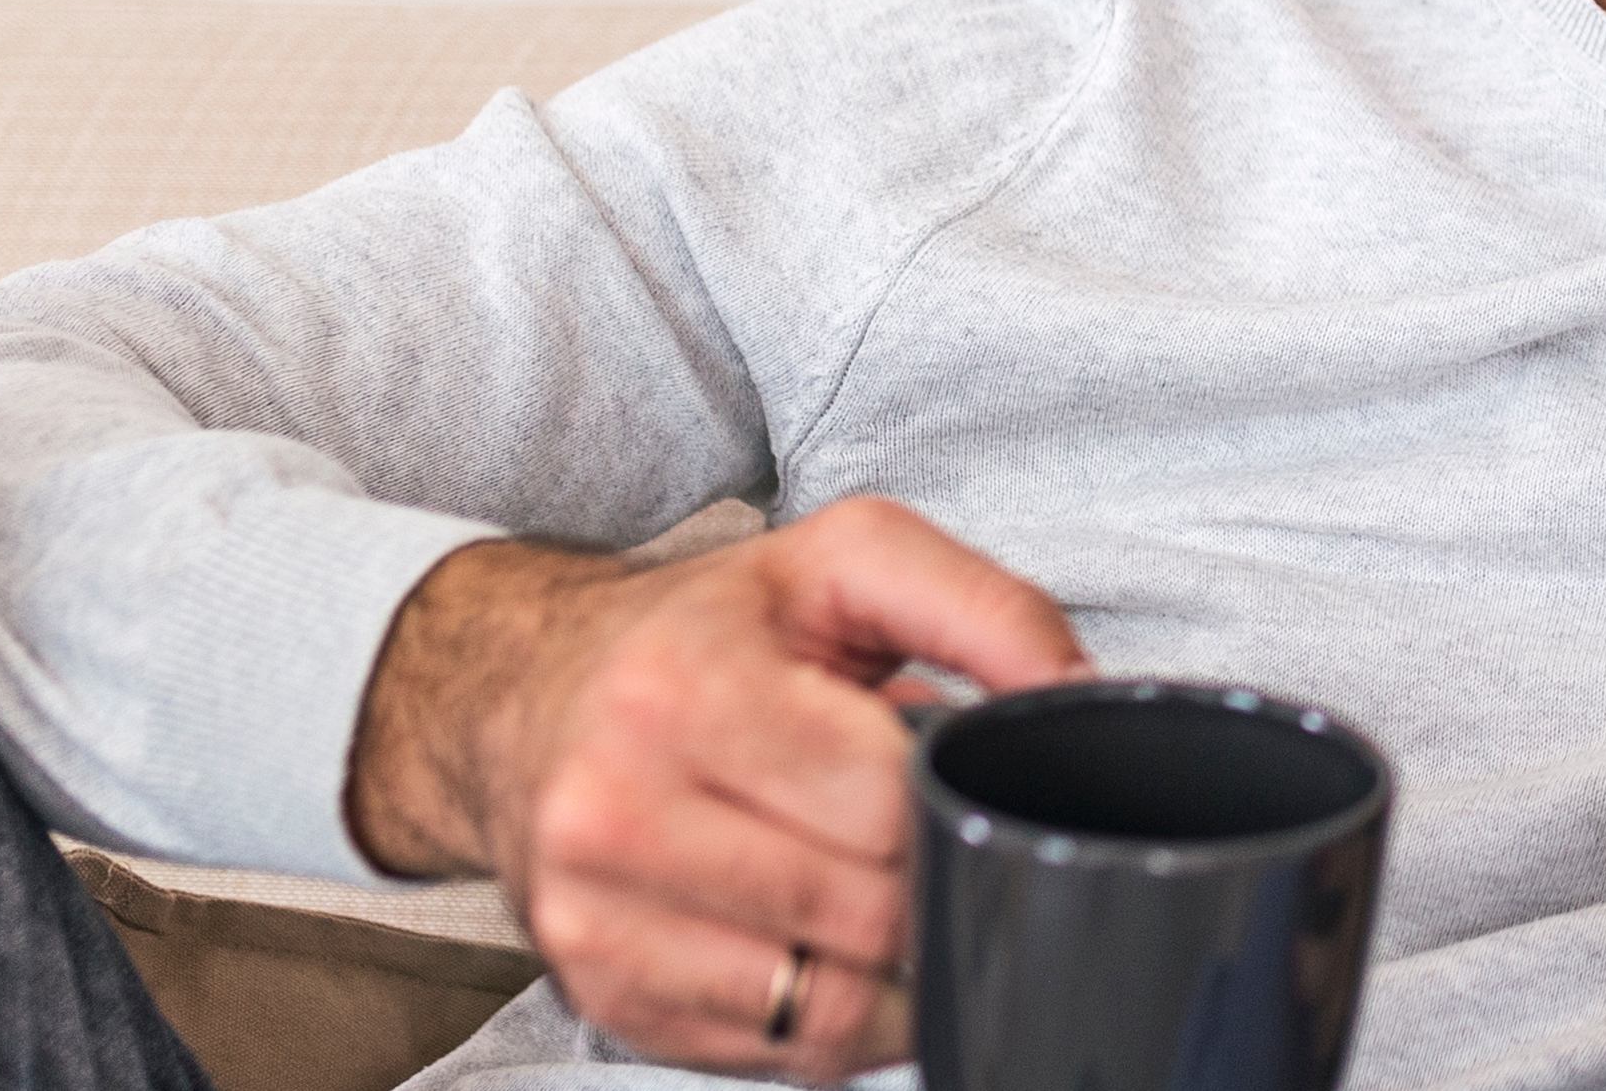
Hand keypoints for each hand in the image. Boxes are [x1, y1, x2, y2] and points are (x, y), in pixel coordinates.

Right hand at [342, 497, 1089, 1082]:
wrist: (521, 697)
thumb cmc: (703, 631)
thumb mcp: (845, 563)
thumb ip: (990, 611)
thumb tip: (1084, 700)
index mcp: (679, 691)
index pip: (885, 806)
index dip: (952, 803)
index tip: (955, 781)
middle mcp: (615, 815)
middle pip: (866, 913)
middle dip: (932, 883)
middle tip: (934, 838)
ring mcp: (597, 924)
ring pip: (830, 1007)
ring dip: (900, 969)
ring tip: (894, 895)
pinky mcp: (603, 1001)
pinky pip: (782, 1055)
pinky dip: (842, 1017)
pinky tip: (836, 945)